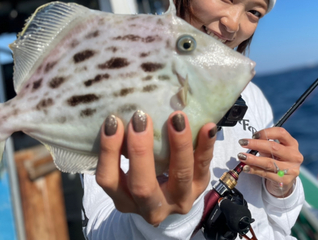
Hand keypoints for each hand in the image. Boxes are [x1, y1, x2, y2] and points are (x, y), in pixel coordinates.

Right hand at [95, 110, 216, 225]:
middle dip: (140, 151)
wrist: (170, 198)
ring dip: (178, 145)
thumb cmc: (142, 173)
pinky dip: (206, 146)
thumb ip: (122, 147)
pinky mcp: (199, 188)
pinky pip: (204, 167)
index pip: (109, 179)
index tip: (113, 121)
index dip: (110, 151)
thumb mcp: (126, 169)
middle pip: (142, 186)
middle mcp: (149, 207)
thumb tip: (118, 110)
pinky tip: (208, 127)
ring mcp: (178, 201)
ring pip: (180, 176)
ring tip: (177, 118)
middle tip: (141, 117)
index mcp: (124, 199)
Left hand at [237, 127, 302, 196]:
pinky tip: (246, 168)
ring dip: (253, 159)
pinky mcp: (285, 180)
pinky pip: (266, 174)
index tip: (254, 135)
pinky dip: (254, 170)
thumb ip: (265, 144)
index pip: (281, 133)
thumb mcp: (274, 150)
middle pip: (274, 147)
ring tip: (242, 156)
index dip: (266, 132)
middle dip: (256, 144)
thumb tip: (249, 142)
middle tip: (243, 143)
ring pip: (269, 163)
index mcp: (292, 144)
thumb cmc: (277, 159)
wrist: (285, 179)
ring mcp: (291, 169)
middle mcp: (294, 156)